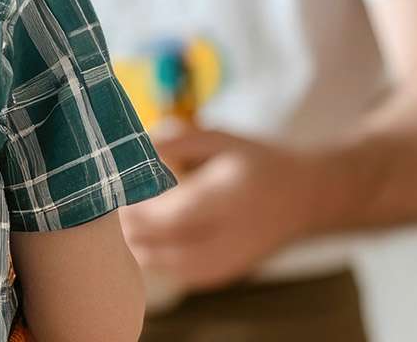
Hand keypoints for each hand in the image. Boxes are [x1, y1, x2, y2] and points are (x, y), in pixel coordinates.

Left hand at [119, 127, 326, 291]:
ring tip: (130, 206)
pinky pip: (162, 268)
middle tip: (114, 191)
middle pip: (152, 241)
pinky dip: (146, 248)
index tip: (115, 181)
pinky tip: (148, 225)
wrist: (303, 201)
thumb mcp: (222, 139)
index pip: (165, 216)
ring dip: (131, 235)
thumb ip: (177, 141)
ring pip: (149, 259)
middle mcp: (223, 241)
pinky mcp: (212, 277)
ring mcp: (218, 265)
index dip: (132, 202)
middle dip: (125, 218)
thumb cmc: (257, 163)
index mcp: (228, 200)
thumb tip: (133, 146)